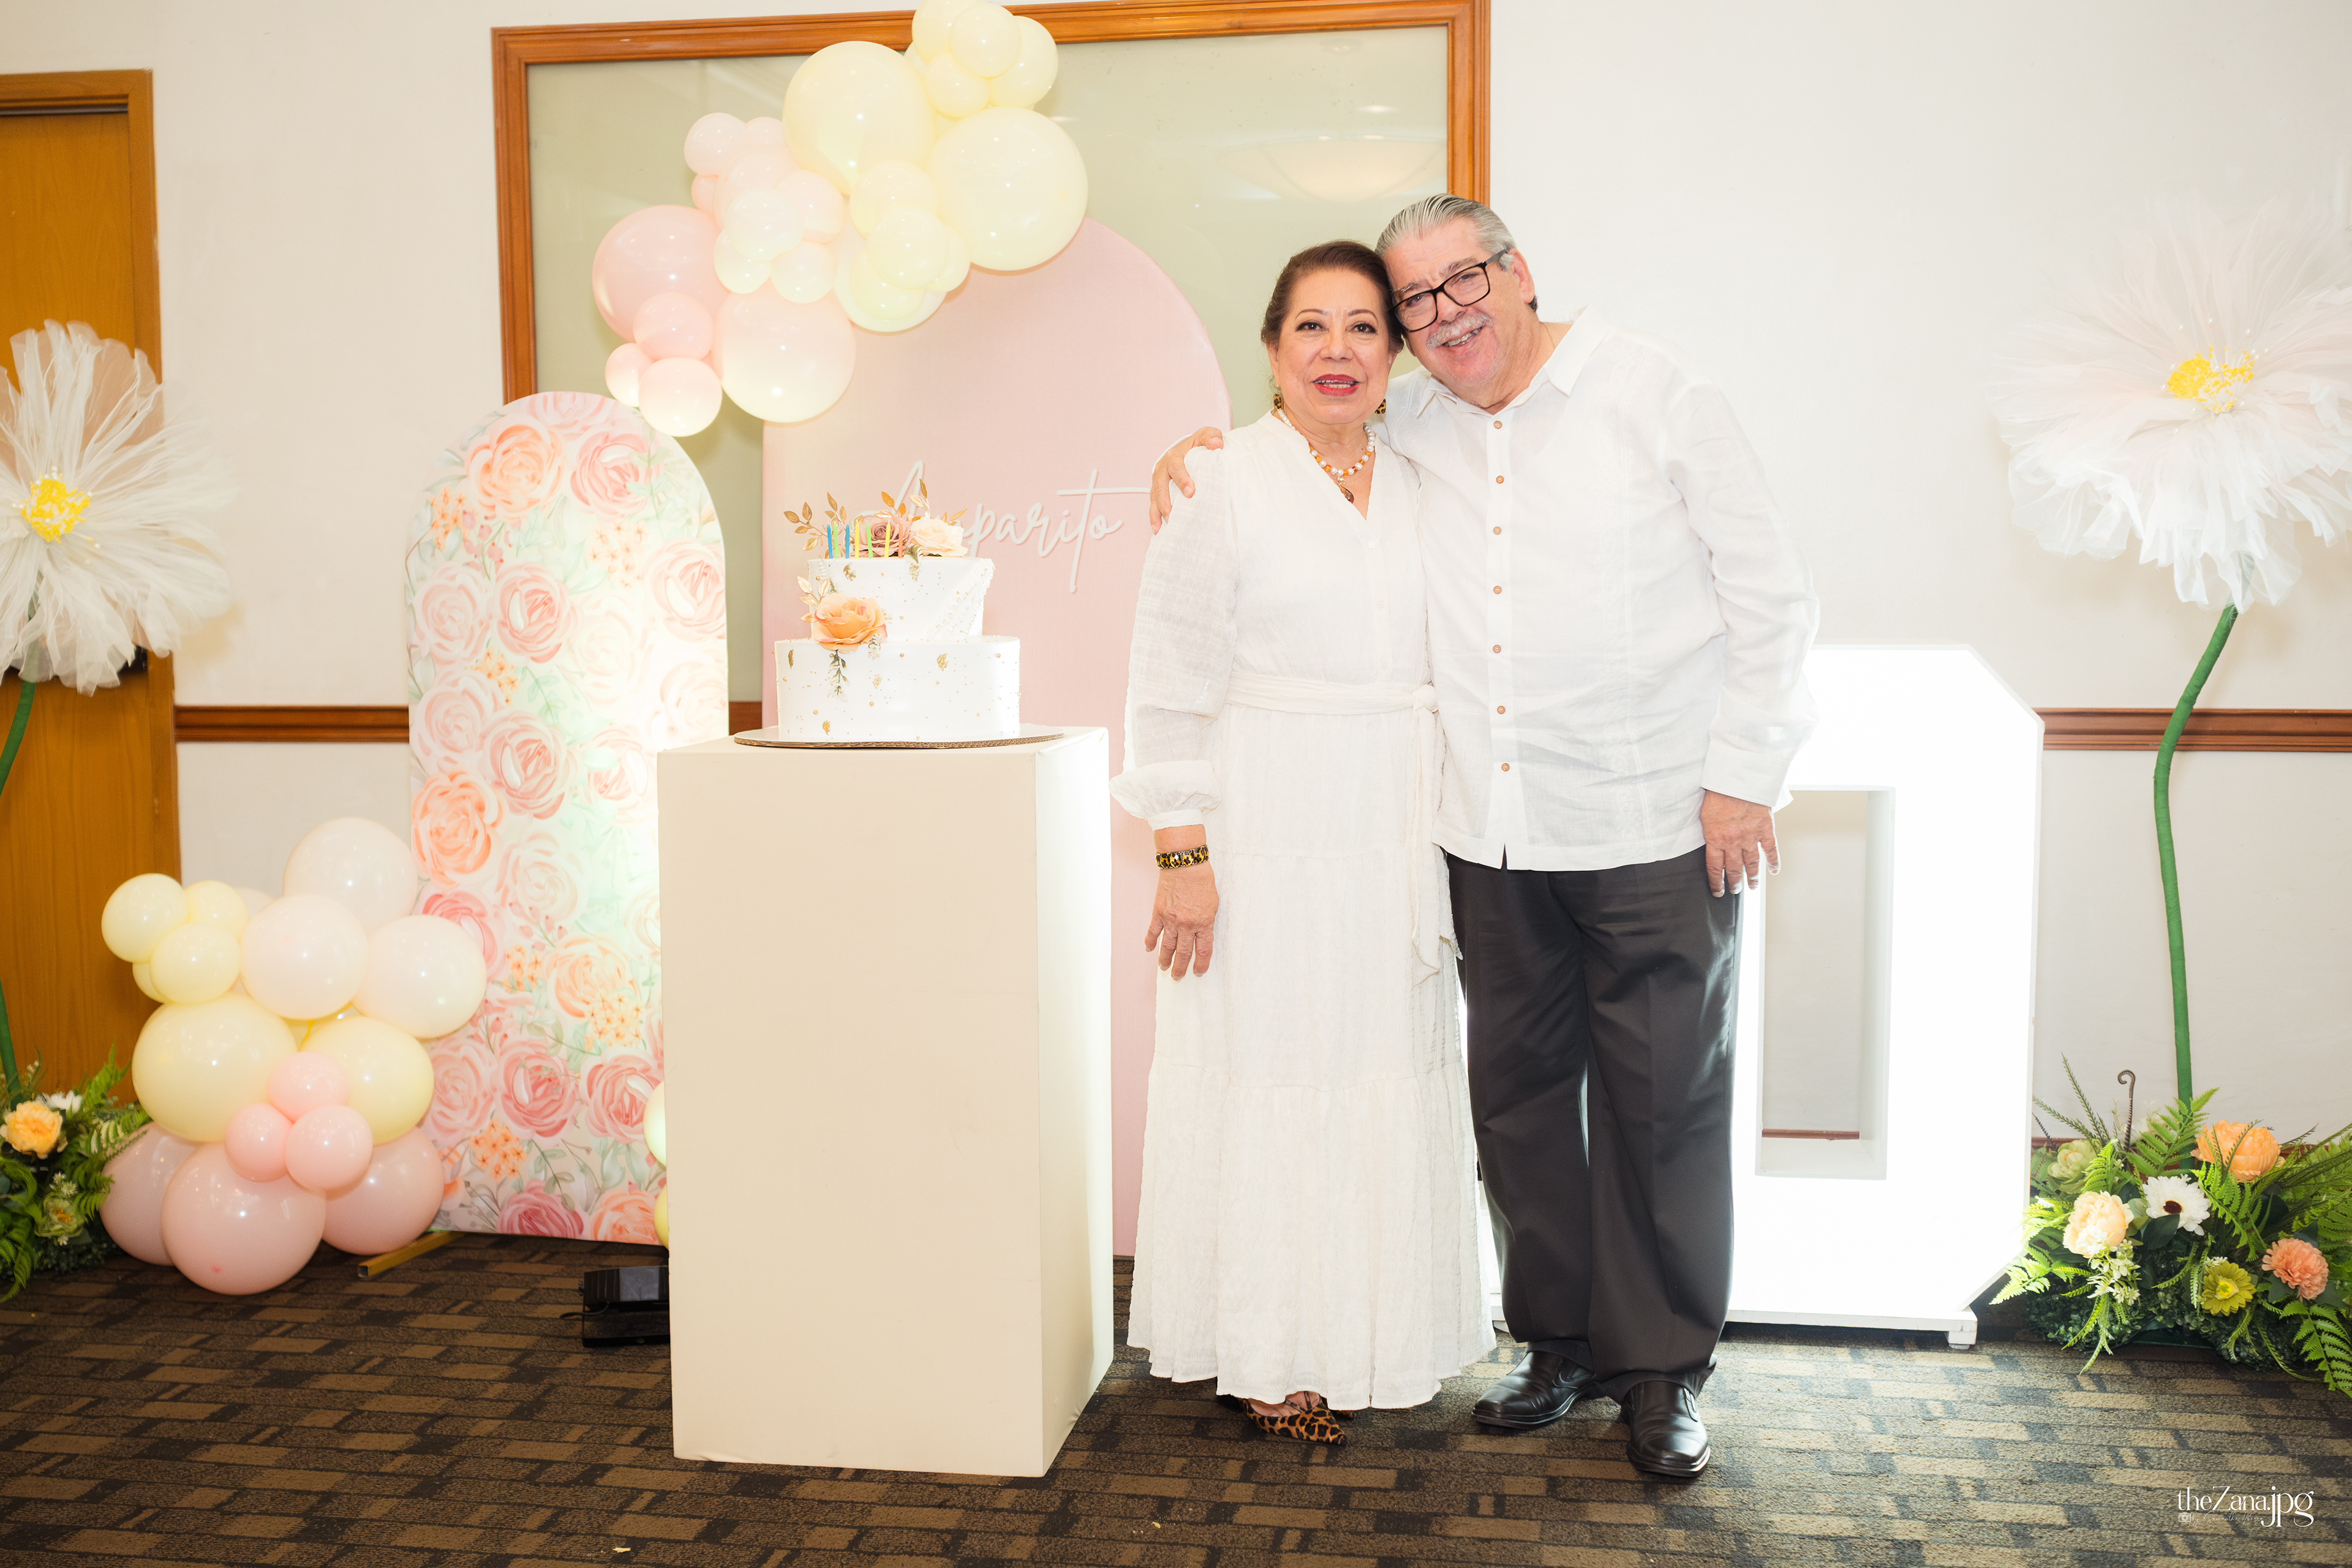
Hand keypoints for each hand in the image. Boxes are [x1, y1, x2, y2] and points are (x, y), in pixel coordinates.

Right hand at [1146, 863, 1218, 978]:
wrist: (1185, 865)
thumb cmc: (1202, 881)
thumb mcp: (1213, 903)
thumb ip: (1207, 920)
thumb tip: (1202, 933)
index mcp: (1204, 923)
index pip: (1204, 950)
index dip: (1201, 964)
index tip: (1199, 972)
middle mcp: (1187, 925)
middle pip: (1184, 953)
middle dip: (1181, 967)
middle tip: (1178, 977)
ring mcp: (1171, 920)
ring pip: (1168, 945)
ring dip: (1165, 959)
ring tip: (1164, 968)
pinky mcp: (1159, 913)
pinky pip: (1153, 931)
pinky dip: (1150, 941)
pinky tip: (1149, 949)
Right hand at [1148, 426, 1225, 532]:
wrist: (1188, 450)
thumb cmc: (1197, 446)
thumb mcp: (1205, 436)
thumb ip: (1211, 437)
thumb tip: (1218, 444)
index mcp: (1173, 456)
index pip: (1176, 467)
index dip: (1182, 479)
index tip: (1191, 492)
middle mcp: (1162, 469)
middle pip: (1160, 486)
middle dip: (1166, 501)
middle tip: (1173, 514)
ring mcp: (1158, 482)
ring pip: (1154, 497)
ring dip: (1158, 512)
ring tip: (1162, 526)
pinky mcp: (1158, 492)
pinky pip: (1153, 505)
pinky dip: (1154, 517)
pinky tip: (1158, 530)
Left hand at [1701, 789, 1777, 897]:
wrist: (1737, 778)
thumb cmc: (1718, 793)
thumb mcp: (1705, 815)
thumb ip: (1710, 833)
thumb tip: (1710, 845)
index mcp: (1715, 838)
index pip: (1715, 868)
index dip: (1716, 882)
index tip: (1717, 892)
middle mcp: (1733, 841)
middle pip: (1734, 869)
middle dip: (1734, 882)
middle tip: (1734, 891)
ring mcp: (1751, 836)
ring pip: (1752, 863)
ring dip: (1753, 877)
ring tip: (1752, 887)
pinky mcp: (1765, 829)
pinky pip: (1771, 849)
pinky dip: (1774, 861)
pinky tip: (1774, 871)